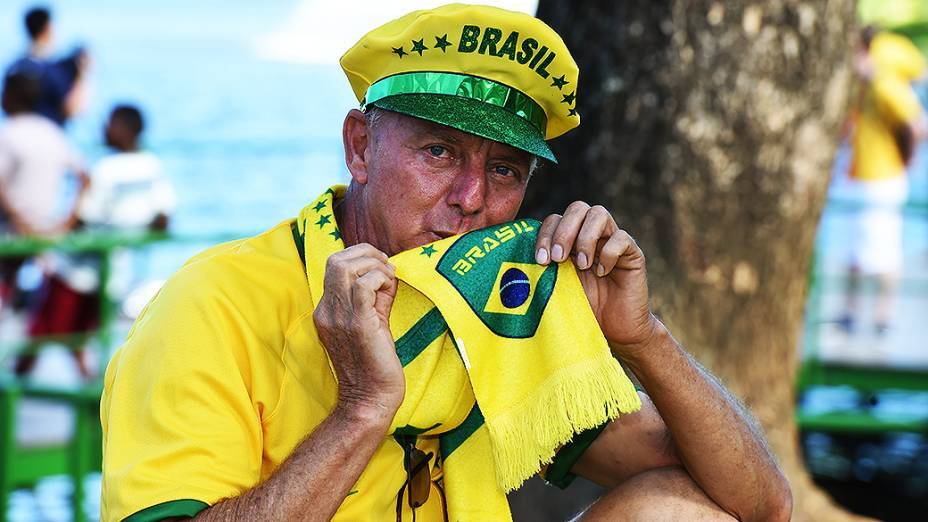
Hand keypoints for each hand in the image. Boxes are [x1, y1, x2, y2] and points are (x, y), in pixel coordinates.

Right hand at [313, 244, 402, 420]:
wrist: (370, 399)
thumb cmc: (374, 363)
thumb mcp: (372, 321)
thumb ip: (377, 296)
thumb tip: (388, 272)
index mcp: (326, 310)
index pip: (334, 265)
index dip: (360, 257)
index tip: (382, 267)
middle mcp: (327, 311)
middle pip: (335, 260)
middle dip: (365, 252)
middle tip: (386, 265)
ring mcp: (339, 318)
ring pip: (345, 267)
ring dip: (373, 264)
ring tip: (389, 278)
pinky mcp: (358, 324)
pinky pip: (364, 286)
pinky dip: (380, 278)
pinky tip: (390, 288)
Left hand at [535, 202, 658, 353]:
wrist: (615, 331)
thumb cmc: (583, 309)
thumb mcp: (557, 288)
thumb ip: (543, 270)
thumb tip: (516, 262)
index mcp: (570, 240)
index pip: (555, 219)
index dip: (546, 234)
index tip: (541, 260)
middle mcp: (591, 235)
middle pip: (577, 208)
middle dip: (564, 231)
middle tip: (559, 258)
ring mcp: (612, 241)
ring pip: (599, 213)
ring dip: (585, 238)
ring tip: (583, 264)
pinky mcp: (632, 253)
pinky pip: (622, 238)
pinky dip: (609, 253)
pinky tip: (603, 272)